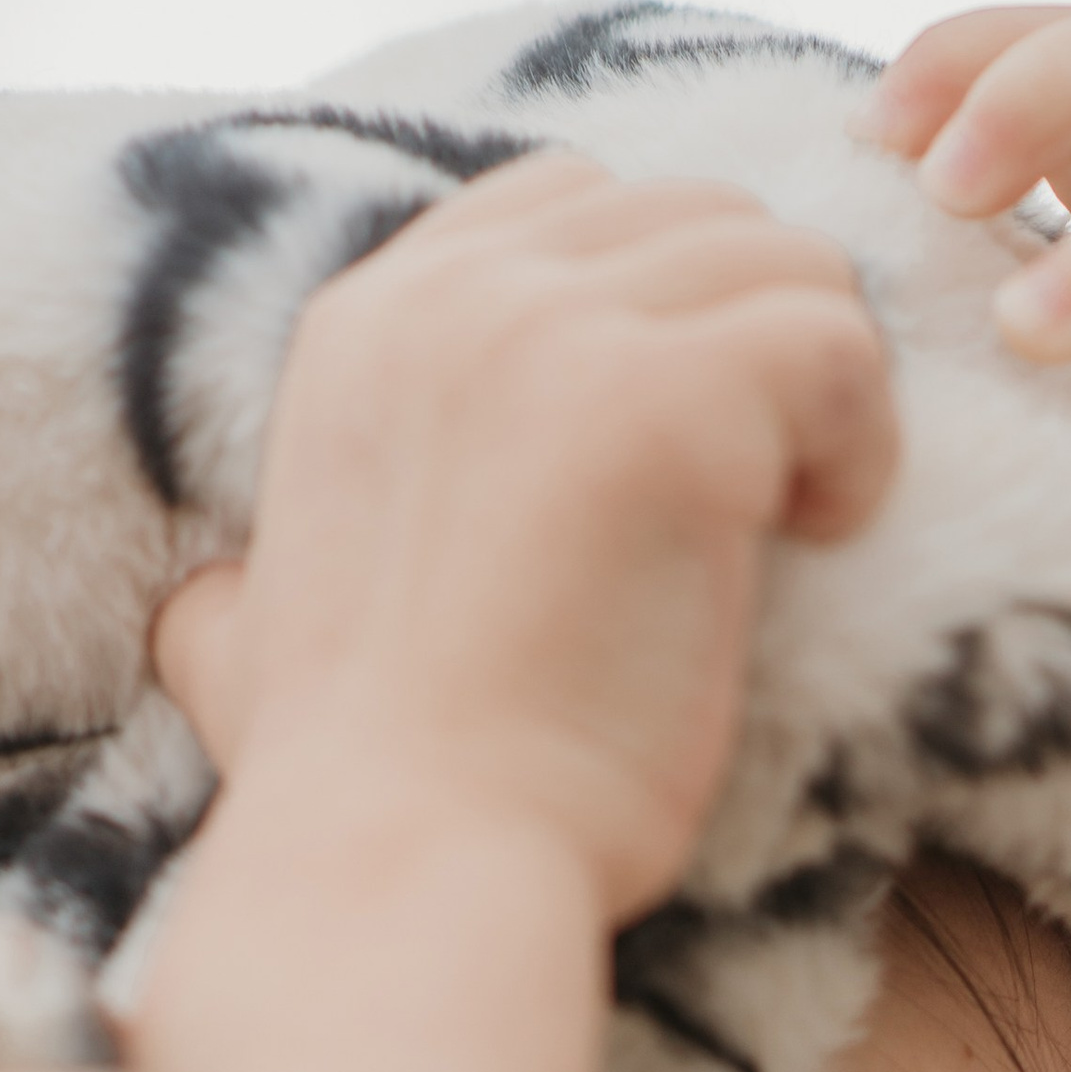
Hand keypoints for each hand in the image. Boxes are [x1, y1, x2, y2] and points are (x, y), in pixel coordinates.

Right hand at [136, 156, 896, 1071]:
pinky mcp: (669, 406)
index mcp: (370, 323)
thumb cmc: (359, 801)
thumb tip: (209, 609)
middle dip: (757, 344)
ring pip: (784, 264)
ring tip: (793, 527)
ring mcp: (562, 334)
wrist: (411, 866)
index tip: (676, 455)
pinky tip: (820, 539)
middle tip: (761, 500)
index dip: (662, 308)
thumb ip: (247, 586)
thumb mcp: (248, 651)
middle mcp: (459, 294)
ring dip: (821, 392)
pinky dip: (861, 438)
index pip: (566, 205)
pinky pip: (836, 345)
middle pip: (692, 217)